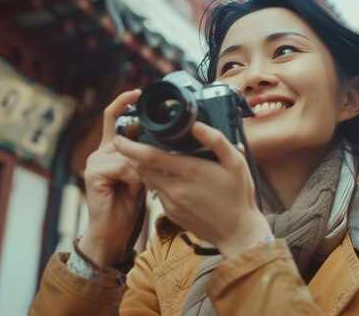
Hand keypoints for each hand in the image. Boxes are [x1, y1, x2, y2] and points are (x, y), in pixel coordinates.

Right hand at [79, 89, 144, 267]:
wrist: (114, 232)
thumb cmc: (129, 205)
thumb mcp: (141, 174)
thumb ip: (143, 156)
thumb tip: (156, 141)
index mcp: (110, 150)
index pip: (113, 118)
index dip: (124, 102)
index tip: (138, 92)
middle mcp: (99, 152)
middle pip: (127, 137)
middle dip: (143, 155)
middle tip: (144, 177)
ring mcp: (94, 162)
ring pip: (128, 153)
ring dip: (140, 171)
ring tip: (137, 188)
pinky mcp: (93, 174)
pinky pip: (124, 166)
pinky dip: (134, 179)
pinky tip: (131, 191)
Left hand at [114, 122, 271, 257]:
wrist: (236, 232)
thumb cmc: (238, 195)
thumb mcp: (236, 163)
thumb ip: (216, 141)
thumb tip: (196, 125)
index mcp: (190, 171)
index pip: (151, 156)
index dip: (131, 146)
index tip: (119, 137)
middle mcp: (176, 188)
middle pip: (143, 168)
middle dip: (137, 156)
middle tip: (139, 143)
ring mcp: (171, 203)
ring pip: (149, 180)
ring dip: (148, 170)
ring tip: (158, 160)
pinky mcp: (170, 213)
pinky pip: (158, 193)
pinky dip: (160, 184)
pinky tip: (174, 180)